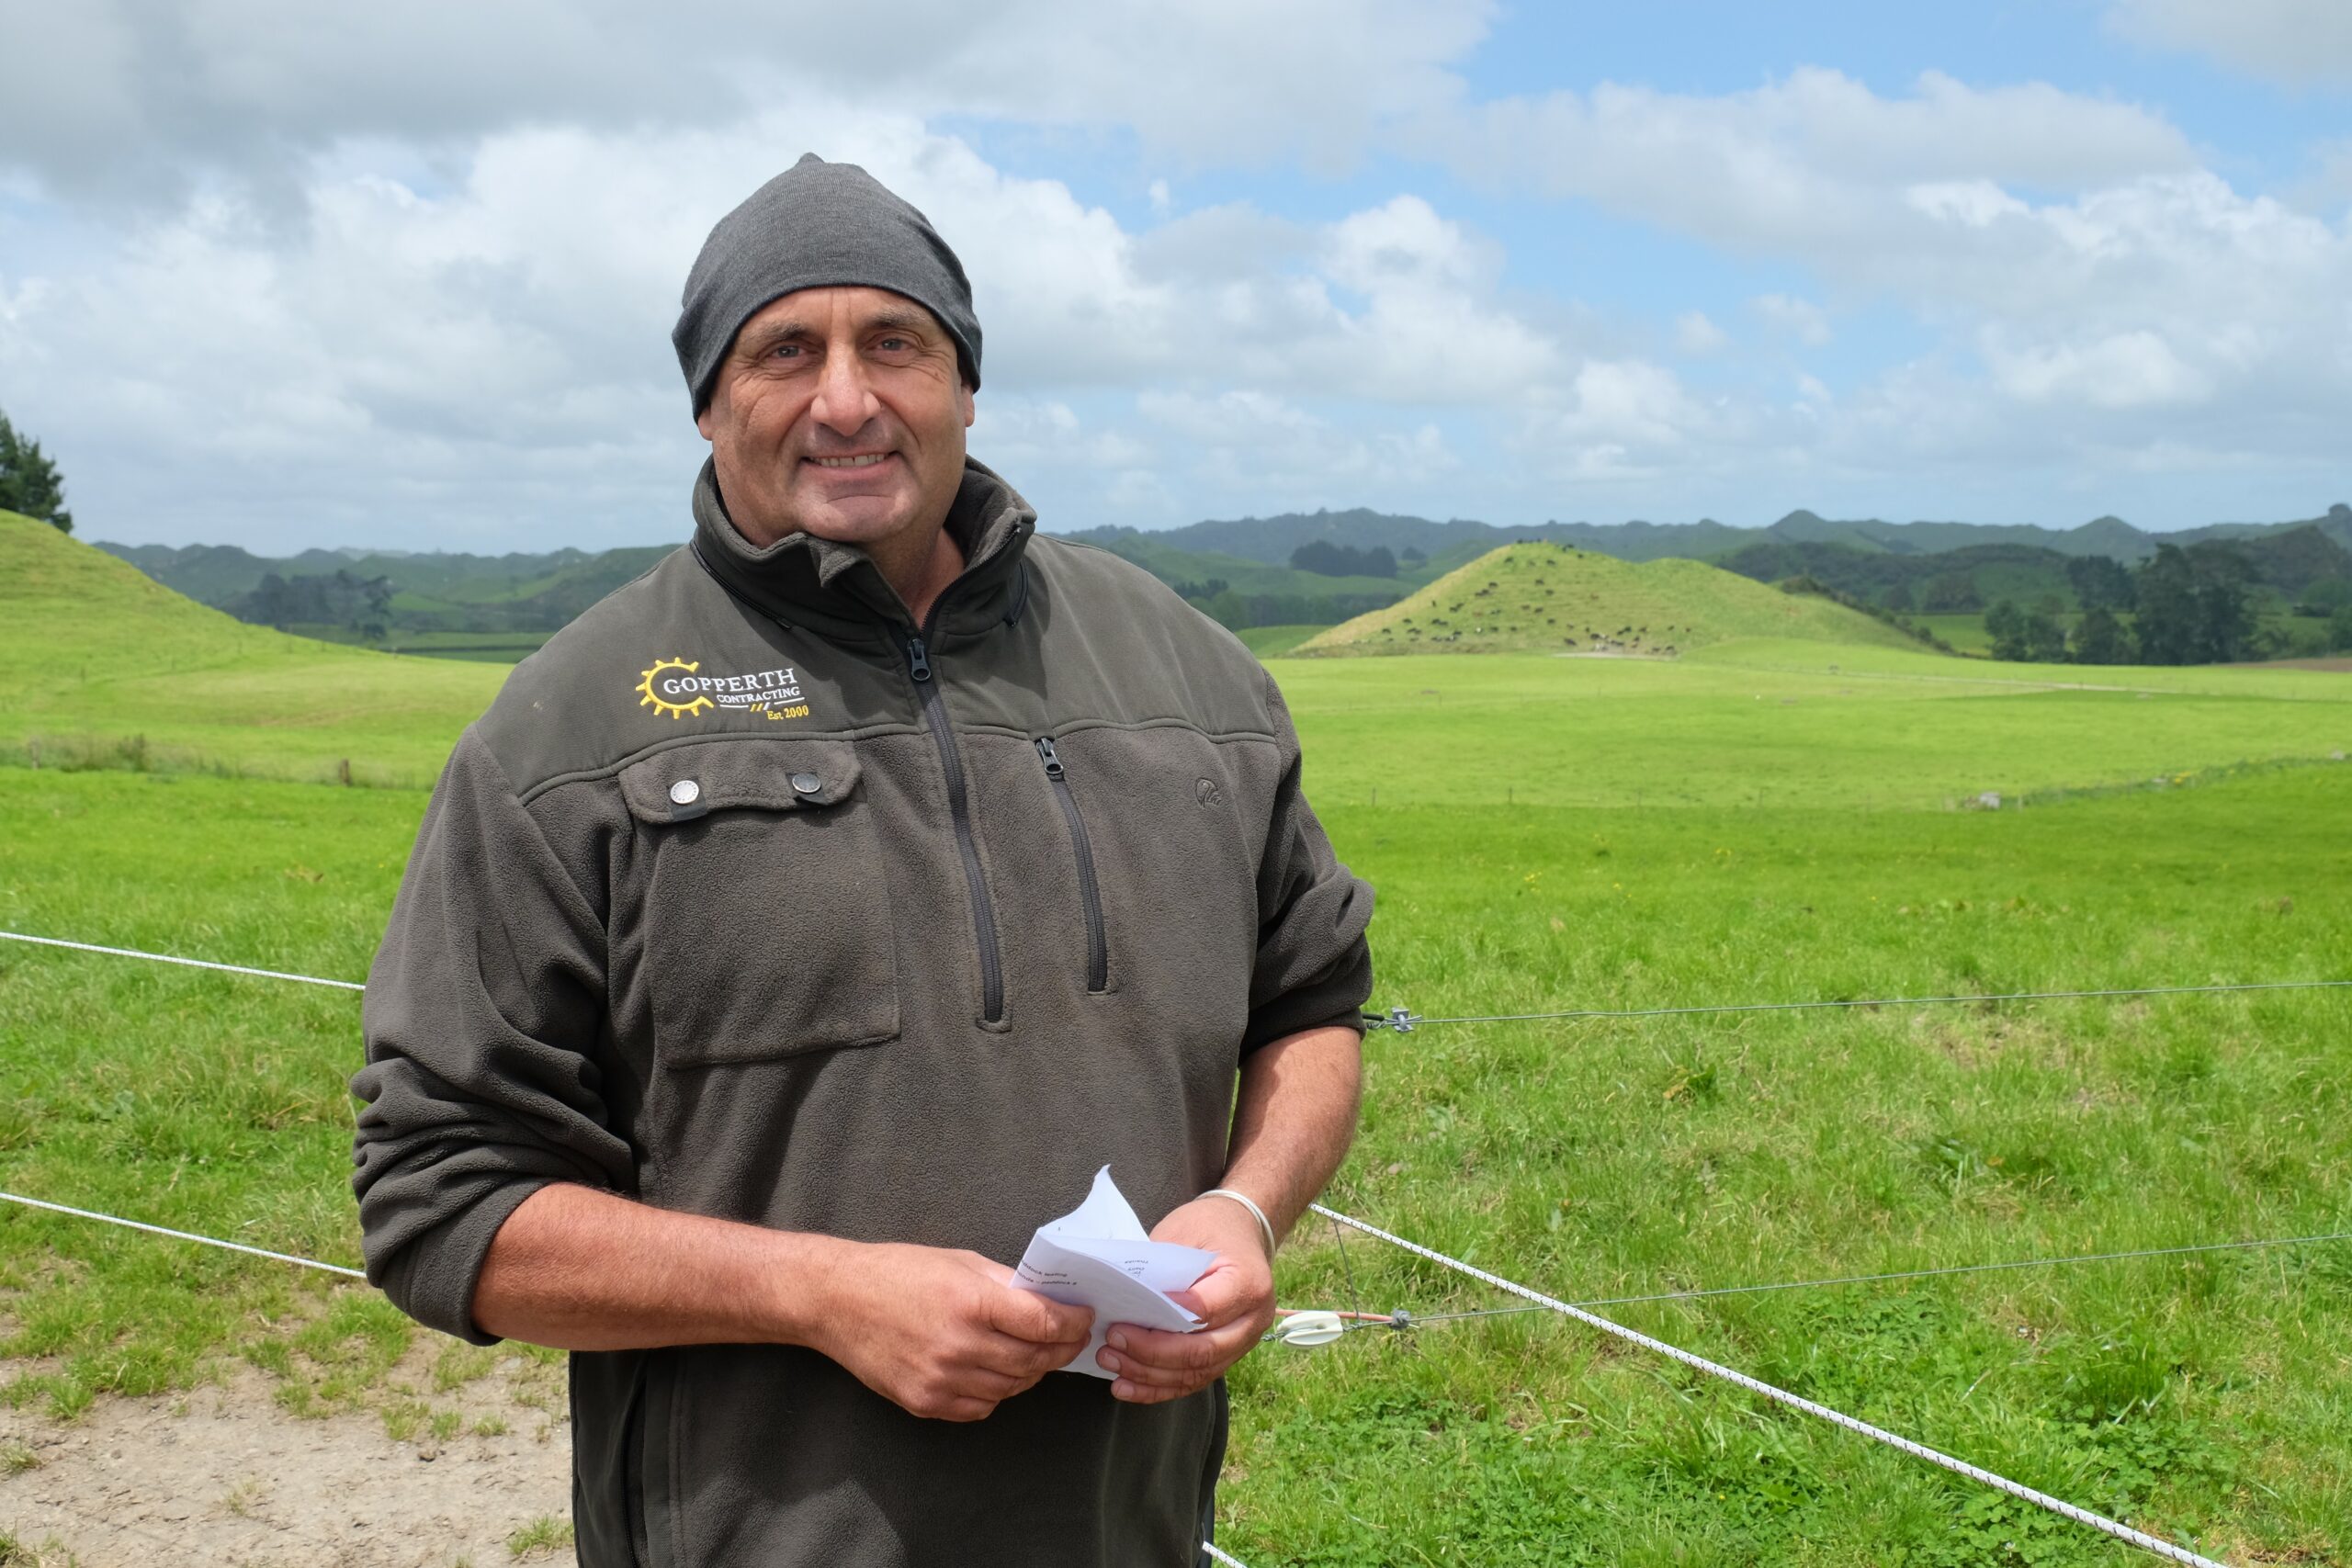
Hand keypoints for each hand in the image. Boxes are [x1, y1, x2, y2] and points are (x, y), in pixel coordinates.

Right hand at [805, 1242, 1093, 1421]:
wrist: (836, 1301)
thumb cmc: (898, 1272)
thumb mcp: (959, 1262)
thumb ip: (1006, 1284)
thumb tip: (1049, 1299)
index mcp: (971, 1302)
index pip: (1044, 1323)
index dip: (1073, 1323)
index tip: (1084, 1318)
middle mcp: (959, 1345)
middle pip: (1034, 1360)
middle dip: (1060, 1349)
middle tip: (1071, 1338)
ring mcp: (941, 1380)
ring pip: (1012, 1387)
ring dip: (1031, 1371)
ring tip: (1035, 1353)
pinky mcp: (926, 1403)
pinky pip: (981, 1406)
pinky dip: (997, 1391)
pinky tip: (995, 1370)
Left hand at [1098, 1195, 1276, 1403]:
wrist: (1240, 1230)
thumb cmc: (1210, 1227)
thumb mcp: (1185, 1231)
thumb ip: (1162, 1268)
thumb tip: (1124, 1299)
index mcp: (1248, 1282)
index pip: (1206, 1310)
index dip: (1166, 1318)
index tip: (1127, 1316)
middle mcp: (1253, 1319)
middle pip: (1202, 1351)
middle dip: (1152, 1352)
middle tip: (1113, 1341)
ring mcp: (1244, 1342)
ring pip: (1197, 1373)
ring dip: (1150, 1375)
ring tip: (1111, 1364)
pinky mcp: (1228, 1355)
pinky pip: (1194, 1380)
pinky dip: (1159, 1388)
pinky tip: (1128, 1387)